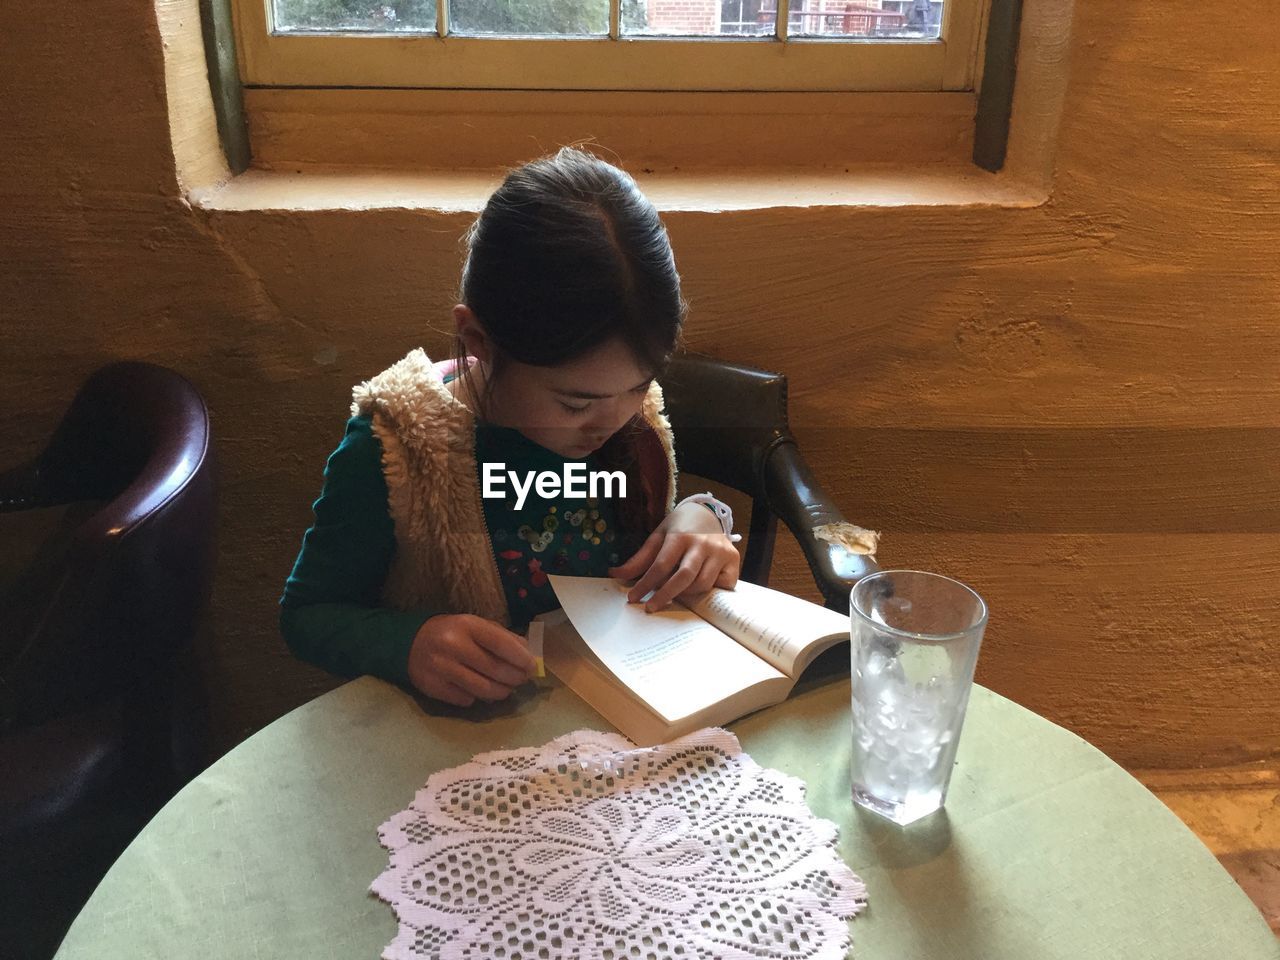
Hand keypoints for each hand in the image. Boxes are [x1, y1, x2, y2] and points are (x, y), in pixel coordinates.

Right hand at [408, 613, 536, 706]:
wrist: (409, 643)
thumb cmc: (451, 633)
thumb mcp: (475, 625)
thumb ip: (502, 637)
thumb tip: (528, 653)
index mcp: (467, 625)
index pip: (501, 644)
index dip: (520, 658)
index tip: (532, 667)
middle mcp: (453, 646)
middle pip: (495, 670)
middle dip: (515, 678)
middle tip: (521, 680)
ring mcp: (442, 668)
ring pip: (483, 690)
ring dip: (501, 692)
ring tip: (506, 689)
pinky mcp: (433, 688)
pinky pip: (466, 700)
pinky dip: (477, 698)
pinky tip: (479, 691)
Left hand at [607, 501, 740, 611]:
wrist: (709, 514)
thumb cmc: (680, 528)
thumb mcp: (658, 536)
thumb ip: (640, 558)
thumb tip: (614, 574)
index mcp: (680, 535)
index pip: (661, 564)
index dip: (645, 584)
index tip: (633, 598)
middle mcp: (702, 543)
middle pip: (684, 577)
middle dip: (665, 595)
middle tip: (650, 608)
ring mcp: (720, 552)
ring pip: (702, 584)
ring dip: (685, 594)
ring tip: (674, 593)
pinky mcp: (733, 560)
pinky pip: (720, 586)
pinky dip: (708, 592)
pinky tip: (698, 588)